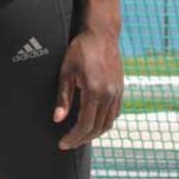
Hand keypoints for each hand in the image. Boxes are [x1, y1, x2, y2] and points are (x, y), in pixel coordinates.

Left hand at [53, 29, 122, 149]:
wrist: (102, 34)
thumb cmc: (81, 50)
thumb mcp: (66, 71)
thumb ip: (63, 97)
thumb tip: (57, 119)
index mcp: (95, 91)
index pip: (85, 125)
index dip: (73, 137)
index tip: (62, 143)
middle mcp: (109, 95)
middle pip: (97, 128)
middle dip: (82, 139)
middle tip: (69, 143)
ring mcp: (117, 93)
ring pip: (108, 123)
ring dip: (94, 133)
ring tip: (79, 136)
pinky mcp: (121, 89)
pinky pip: (114, 114)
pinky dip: (104, 123)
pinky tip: (94, 123)